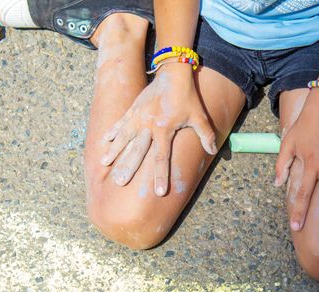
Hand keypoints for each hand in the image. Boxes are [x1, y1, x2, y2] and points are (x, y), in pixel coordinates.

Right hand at [100, 65, 216, 195]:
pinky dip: (112, 131)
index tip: (159, 191)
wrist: (174, 73)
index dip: (161, 176)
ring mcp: (138, 117)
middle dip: (128, 167)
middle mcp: (148, 126)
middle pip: (137, 151)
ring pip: (124, 137)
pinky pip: (121, 122)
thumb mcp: (199, 116)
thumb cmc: (188, 97)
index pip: (161, 158)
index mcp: (164, 130)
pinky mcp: (133, 108)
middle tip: (120, 182)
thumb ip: (206, 135)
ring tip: (104, 163)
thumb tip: (213, 151)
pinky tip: (104, 141)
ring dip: (114, 151)